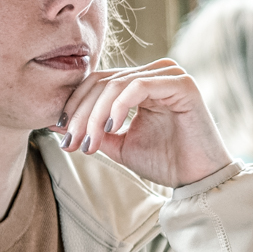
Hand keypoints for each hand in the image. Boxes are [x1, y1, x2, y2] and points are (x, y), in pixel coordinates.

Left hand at [53, 59, 233, 188]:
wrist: (197, 179)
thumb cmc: (164, 162)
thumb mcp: (120, 145)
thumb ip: (93, 130)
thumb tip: (55, 122)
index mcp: (140, 82)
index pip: (96, 82)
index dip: (74, 107)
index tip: (60, 136)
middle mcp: (155, 72)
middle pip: (102, 82)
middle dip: (80, 115)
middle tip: (70, 144)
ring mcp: (169, 75)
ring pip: (116, 84)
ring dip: (95, 115)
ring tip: (89, 143)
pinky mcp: (182, 84)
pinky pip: (139, 86)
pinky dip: (119, 106)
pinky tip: (111, 128)